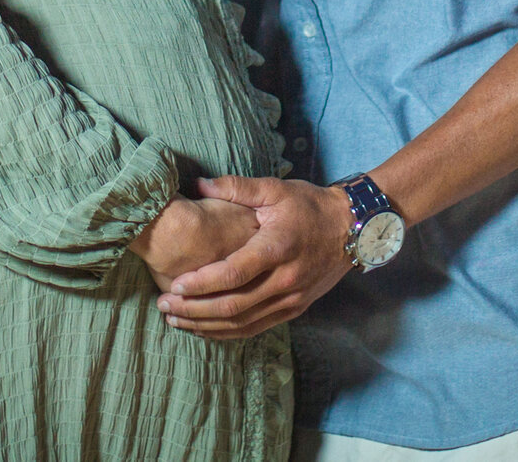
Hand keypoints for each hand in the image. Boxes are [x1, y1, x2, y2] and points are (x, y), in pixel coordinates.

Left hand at [155, 175, 354, 339]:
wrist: (352, 229)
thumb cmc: (310, 206)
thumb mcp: (276, 189)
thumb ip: (236, 187)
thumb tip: (199, 184)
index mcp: (277, 248)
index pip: (233, 274)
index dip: (201, 283)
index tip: (174, 285)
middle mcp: (284, 280)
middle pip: (233, 306)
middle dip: (194, 309)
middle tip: (164, 306)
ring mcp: (291, 299)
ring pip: (242, 324)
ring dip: (206, 325)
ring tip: (176, 320)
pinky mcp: (294, 310)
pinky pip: (255, 328)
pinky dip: (227, 332)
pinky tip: (204, 328)